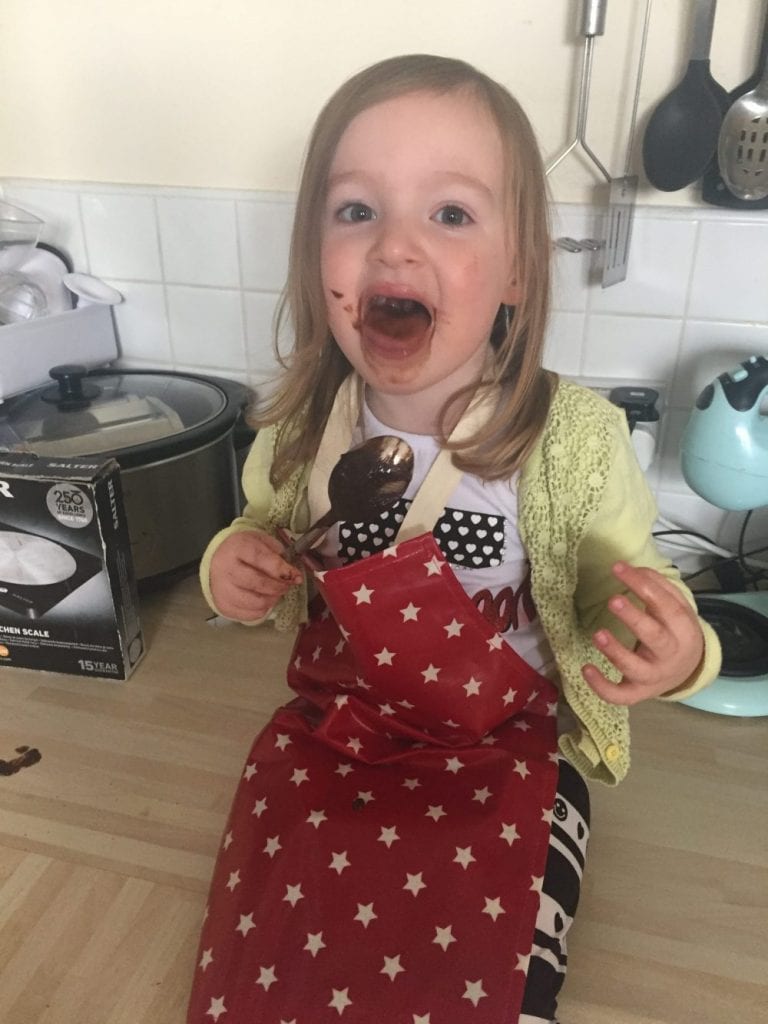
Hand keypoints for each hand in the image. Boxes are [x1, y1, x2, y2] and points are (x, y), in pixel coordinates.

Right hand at [209, 530, 302, 621]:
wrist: (217, 558)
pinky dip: (263, 609)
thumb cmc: (243, 550)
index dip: (282, 569)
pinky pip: (250, 615)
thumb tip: (291, 572)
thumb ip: (277, 552)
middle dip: (280, 586)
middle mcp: (226, 569)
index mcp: (237, 548)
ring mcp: (222, 590)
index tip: (296, 575)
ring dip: (273, 599)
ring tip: (275, 592)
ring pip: (256, 603)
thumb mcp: (260, 540)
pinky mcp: (223, 606)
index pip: (261, 559)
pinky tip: (264, 599)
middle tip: (287, 584)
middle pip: (259, 583)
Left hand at [581, 562, 704, 705]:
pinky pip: (620, 696)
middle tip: (613, 599)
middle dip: (634, 618)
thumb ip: (658, 587)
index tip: (618, 568)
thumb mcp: (677, 608)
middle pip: (655, 637)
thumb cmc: (675, 632)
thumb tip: (634, 570)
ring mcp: (653, 677)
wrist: (688, 672)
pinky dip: (602, 687)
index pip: (666, 605)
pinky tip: (586, 669)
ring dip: (616, 652)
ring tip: (598, 633)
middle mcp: (670, 655)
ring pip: (635, 668)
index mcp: (683, 630)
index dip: (643, 586)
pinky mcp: (637, 693)